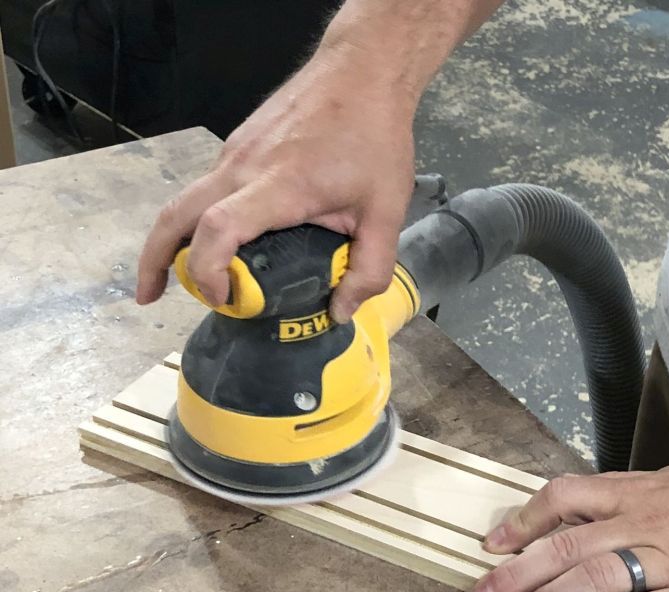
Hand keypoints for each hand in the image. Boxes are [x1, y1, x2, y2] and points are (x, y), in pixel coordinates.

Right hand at [136, 42, 416, 322]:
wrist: (364, 69)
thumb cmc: (375, 137)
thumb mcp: (386, 214)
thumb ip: (369, 270)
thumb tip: (340, 313)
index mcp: (279, 185)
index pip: (218, 228)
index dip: (208, 269)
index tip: (220, 297)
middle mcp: (243, 166)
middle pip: (175, 214)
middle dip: (154, 259)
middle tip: (150, 296)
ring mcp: (235, 152)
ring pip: (185, 199)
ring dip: (174, 239)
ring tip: (185, 276)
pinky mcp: (239, 144)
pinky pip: (208, 186)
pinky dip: (199, 218)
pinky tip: (222, 240)